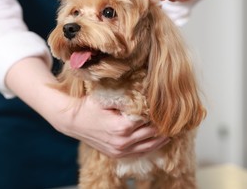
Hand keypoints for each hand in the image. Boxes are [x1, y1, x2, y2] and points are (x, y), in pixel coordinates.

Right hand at [52, 95, 169, 157]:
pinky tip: (159, 140)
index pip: (150, 120)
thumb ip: (127, 97)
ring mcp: (119, 150)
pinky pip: (139, 153)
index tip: (169, 107)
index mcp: (122, 126)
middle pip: (152, 134)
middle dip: (164, 126)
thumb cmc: (88, 105)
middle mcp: (123, 141)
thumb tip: (147, 92)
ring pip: (149, 146)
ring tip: (172, 129)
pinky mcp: (116, 155)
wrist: (71, 120)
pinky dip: (151, 146)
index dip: (160, 114)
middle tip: (176, 118)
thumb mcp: (107, 97)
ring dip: (162, 138)